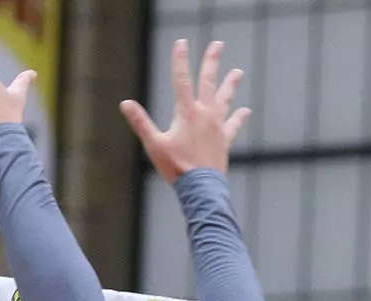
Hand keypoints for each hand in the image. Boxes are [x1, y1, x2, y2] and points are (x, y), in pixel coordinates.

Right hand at [120, 39, 251, 185]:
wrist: (201, 187)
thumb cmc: (176, 167)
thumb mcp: (154, 144)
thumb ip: (140, 122)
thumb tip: (125, 103)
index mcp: (186, 113)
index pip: (181, 80)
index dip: (180, 60)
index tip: (181, 43)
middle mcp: (205, 114)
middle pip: (209, 82)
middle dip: (212, 61)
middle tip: (218, 45)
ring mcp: (217, 126)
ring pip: (225, 99)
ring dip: (230, 84)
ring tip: (238, 72)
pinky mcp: (224, 139)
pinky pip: (233, 125)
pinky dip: (239, 117)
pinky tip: (245, 111)